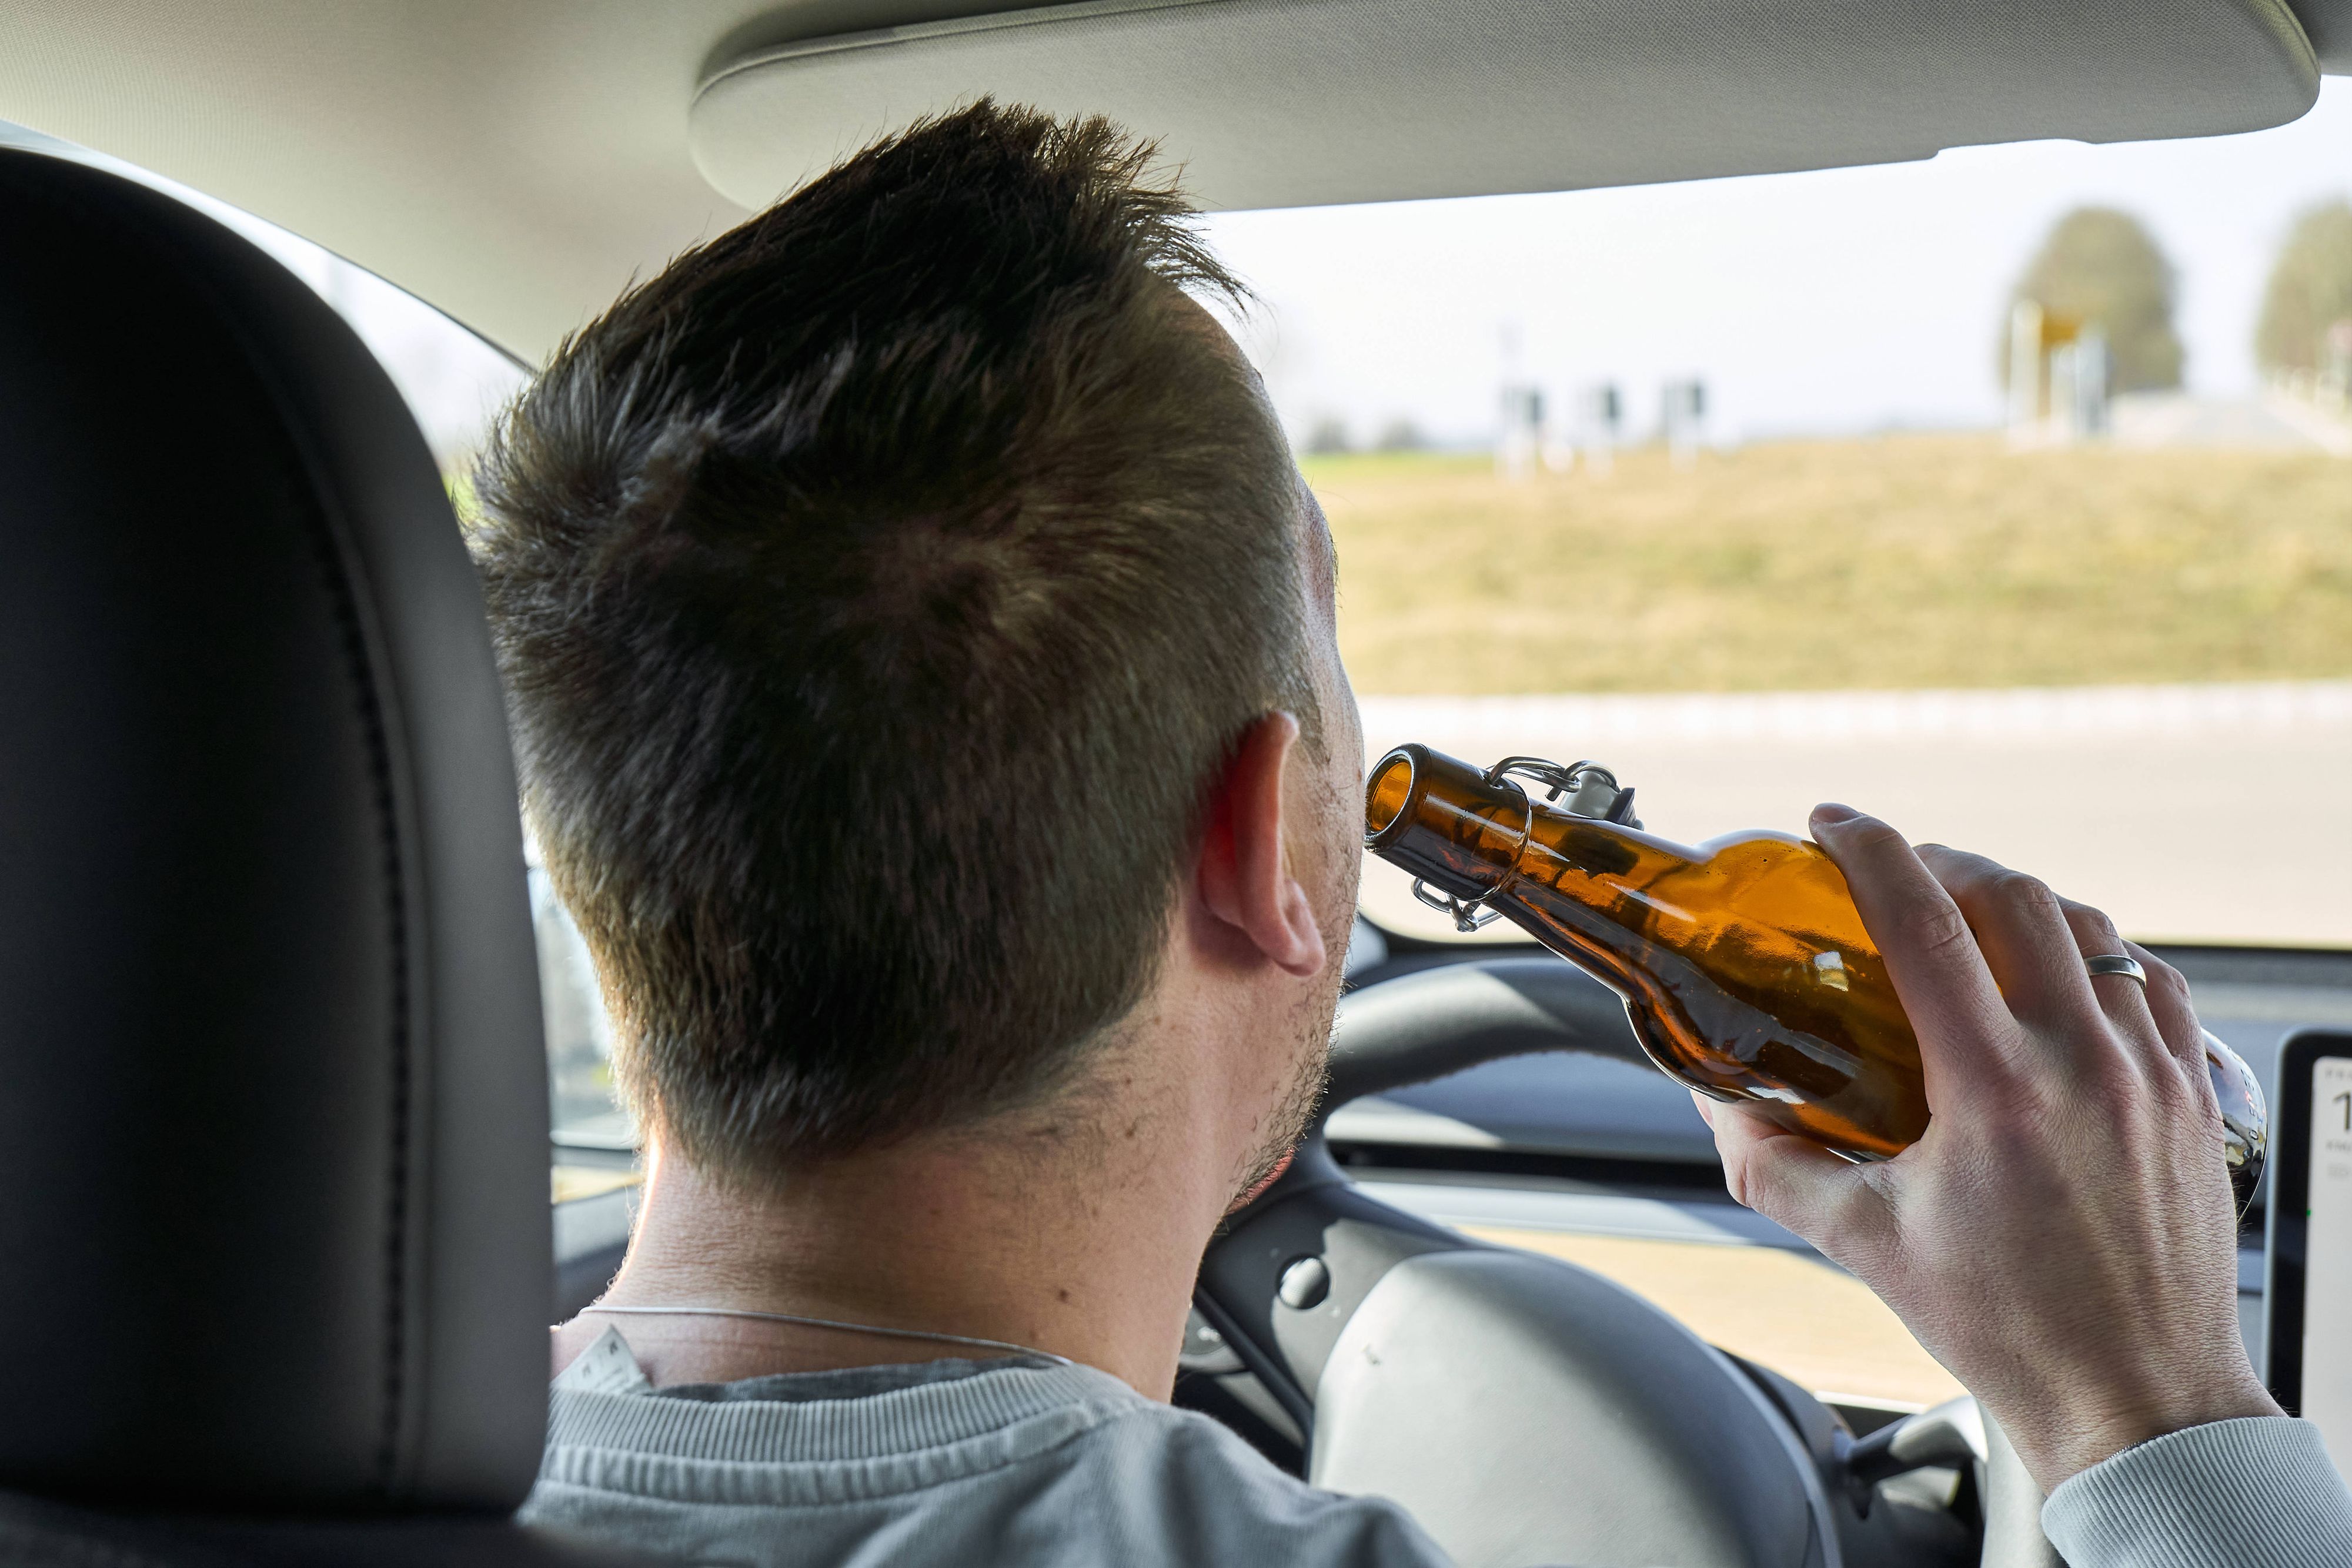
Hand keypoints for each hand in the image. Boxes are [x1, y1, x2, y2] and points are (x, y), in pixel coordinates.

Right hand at [1697, 803, 2279, 1493]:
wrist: (2134, 1396)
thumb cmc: (2009, 1328)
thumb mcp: (1865, 1242)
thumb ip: (1774, 1161)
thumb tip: (1718, 1102)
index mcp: (1995, 1089)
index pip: (1923, 919)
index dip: (1868, 849)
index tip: (1832, 824)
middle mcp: (2083, 1063)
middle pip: (2012, 895)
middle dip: (1941, 862)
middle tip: (1895, 872)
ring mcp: (2150, 1073)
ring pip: (2091, 928)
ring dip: (2021, 900)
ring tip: (1973, 915)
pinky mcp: (2191, 1095)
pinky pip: (2153, 982)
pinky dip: (2098, 954)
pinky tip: (2063, 973)